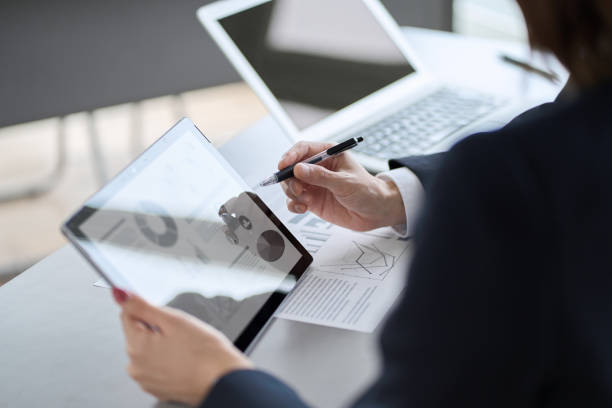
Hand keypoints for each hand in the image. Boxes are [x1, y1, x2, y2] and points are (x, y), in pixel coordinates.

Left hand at [114, 288, 252, 406]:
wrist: (222, 380)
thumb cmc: (204, 352)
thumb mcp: (173, 320)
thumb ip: (144, 307)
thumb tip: (122, 295)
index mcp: (135, 347)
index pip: (127, 315)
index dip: (146, 309)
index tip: (161, 313)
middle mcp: (136, 366)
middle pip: (139, 334)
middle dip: (157, 329)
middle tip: (181, 333)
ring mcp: (147, 380)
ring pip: (149, 351)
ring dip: (163, 346)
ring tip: (185, 348)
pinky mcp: (158, 389)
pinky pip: (158, 367)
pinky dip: (169, 361)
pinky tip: (185, 360)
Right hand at [279, 141, 405, 230]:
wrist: (375, 212)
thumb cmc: (367, 191)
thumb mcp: (345, 182)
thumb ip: (321, 176)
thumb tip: (299, 169)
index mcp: (328, 154)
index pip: (303, 149)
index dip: (291, 156)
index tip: (283, 165)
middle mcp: (318, 167)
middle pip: (292, 168)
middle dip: (289, 179)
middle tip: (297, 189)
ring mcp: (314, 184)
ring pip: (290, 184)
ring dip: (292, 193)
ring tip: (304, 200)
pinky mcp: (312, 200)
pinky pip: (294, 200)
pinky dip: (294, 205)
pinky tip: (303, 208)